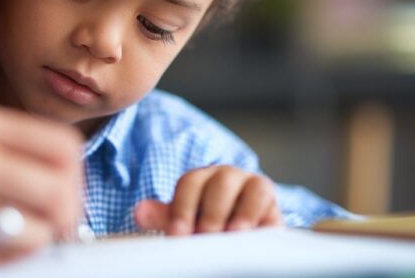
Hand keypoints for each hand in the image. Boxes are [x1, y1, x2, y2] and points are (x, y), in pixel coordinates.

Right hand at [0, 104, 83, 272]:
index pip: (60, 143)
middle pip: (58, 185)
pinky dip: (11, 257)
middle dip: (67, 211)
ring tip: (18, 235)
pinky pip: (5, 257)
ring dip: (39, 238)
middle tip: (57, 224)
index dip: (75, 173)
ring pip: (37, 227)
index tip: (68, 191)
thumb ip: (4, 150)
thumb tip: (66, 179)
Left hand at [133, 166, 280, 235]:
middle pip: (221, 183)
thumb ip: (163, 216)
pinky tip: (252, 238)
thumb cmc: (205, 225)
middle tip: (204, 237)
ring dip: (242, 214)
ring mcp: (256, 187)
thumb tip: (139, 212)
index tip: (177, 234)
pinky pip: (274, 208)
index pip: (190, 183)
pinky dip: (264, 222)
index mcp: (202, 177)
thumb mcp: (183, 221)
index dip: (182, 208)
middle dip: (211, 213)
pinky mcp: (275, 207)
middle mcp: (230, 176)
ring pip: (254, 189)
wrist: (238, 238)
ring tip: (231, 236)